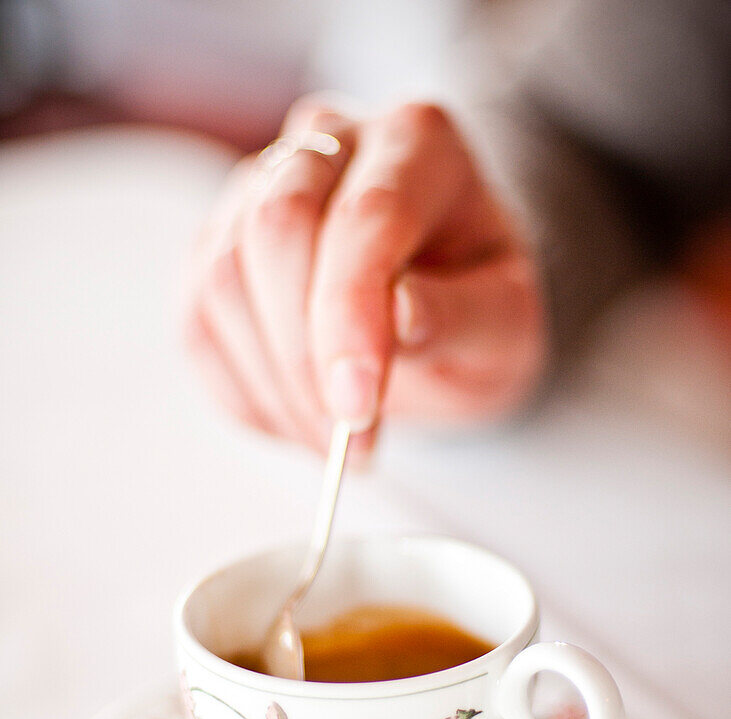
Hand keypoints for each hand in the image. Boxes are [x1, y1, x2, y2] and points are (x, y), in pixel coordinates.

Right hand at [184, 96, 545, 452]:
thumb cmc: (477, 310)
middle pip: (276, 229)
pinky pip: (197, 320)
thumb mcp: (506, 323)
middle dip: (303, 356)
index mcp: (419, 145)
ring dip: (271, 385)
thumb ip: (464, 315)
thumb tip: (402, 315)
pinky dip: (240, 390)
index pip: (366, 217)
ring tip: (330, 444)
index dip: (350, 316)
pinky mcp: (217, 242)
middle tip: (346, 443)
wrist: (443, 312)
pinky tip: (293, 423)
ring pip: (223, 277)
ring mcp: (262, 187)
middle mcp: (331, 144)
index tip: (357, 408)